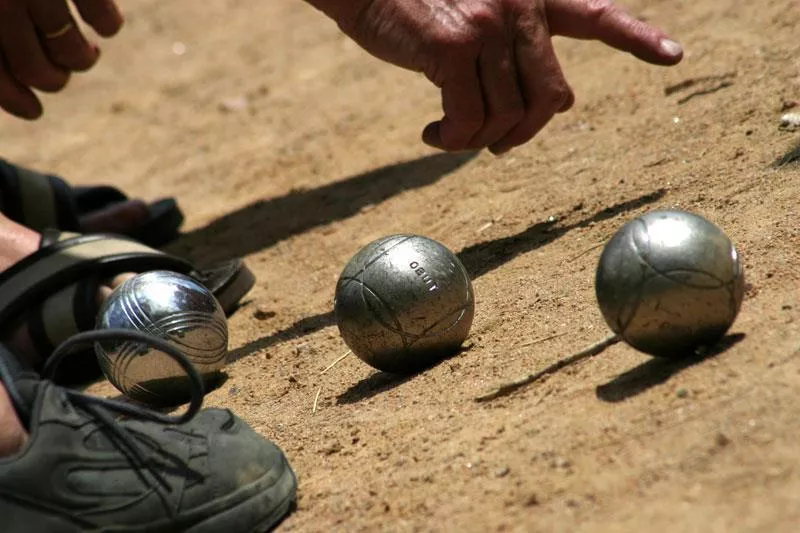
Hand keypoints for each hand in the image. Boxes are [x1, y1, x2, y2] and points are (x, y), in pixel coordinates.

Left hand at [0, 0, 123, 119]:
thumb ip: (1, 35)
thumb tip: (14, 81)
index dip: (12, 99)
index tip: (32, 111)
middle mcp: (4, 2)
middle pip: (36, 72)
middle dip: (53, 79)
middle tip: (61, 68)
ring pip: (73, 53)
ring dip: (83, 57)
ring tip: (89, 48)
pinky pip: (103, 18)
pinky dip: (108, 25)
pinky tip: (106, 27)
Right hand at [326, 0, 682, 153]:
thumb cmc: (409, 1)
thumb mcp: (471, 13)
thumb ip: (510, 47)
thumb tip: (550, 103)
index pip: (593, 15)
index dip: (635, 37)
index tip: (672, 56)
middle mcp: (517, 6)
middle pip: (550, 96)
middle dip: (526, 132)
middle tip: (498, 144)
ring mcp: (488, 26)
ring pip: (507, 117)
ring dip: (479, 141)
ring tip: (449, 136)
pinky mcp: (453, 48)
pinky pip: (469, 122)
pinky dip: (453, 142)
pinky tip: (432, 136)